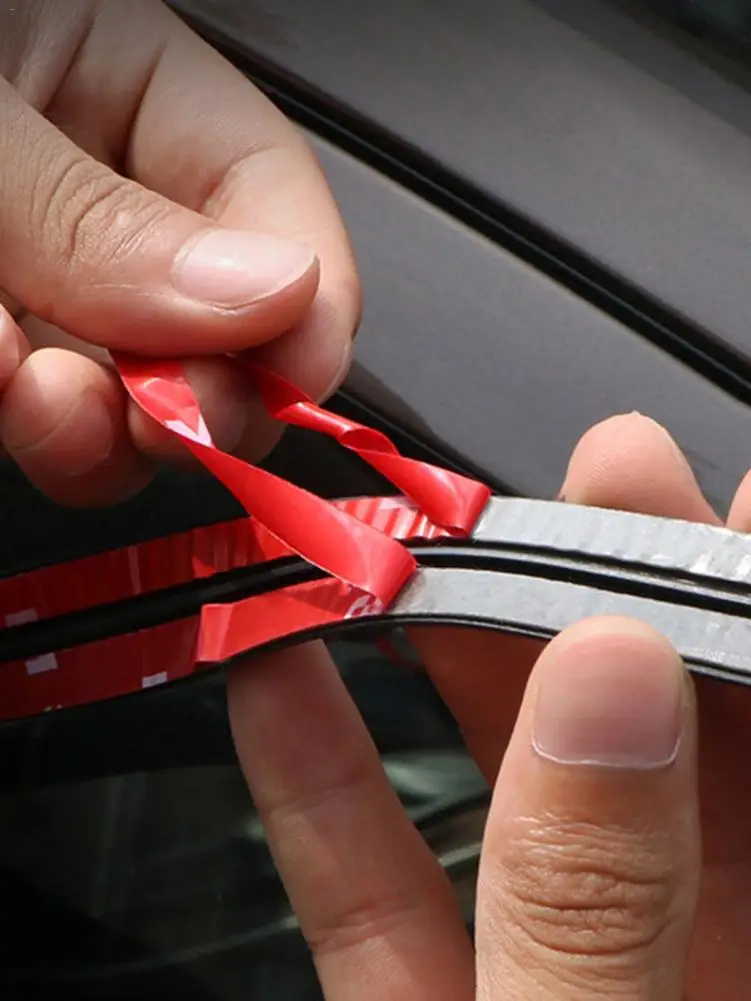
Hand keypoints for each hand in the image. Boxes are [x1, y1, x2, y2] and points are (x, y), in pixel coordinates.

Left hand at [0, 0, 357, 504]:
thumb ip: (103, 215)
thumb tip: (268, 298)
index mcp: (130, 83)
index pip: (276, 202)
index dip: (306, 308)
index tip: (289, 380)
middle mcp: (100, 195)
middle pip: (212, 331)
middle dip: (193, 392)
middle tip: (159, 414)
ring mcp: (43, 280)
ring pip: (123, 398)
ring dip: (90, 424)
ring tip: (23, 387)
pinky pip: (38, 412)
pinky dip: (20, 419)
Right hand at [228, 412, 748, 998]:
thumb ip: (595, 903)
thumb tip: (608, 680)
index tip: (723, 498)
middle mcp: (676, 968)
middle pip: (658, 748)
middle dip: (616, 597)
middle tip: (598, 476)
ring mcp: (546, 985)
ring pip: (518, 798)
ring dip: (461, 664)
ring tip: (421, 554)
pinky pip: (383, 894)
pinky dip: (327, 795)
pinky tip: (281, 692)